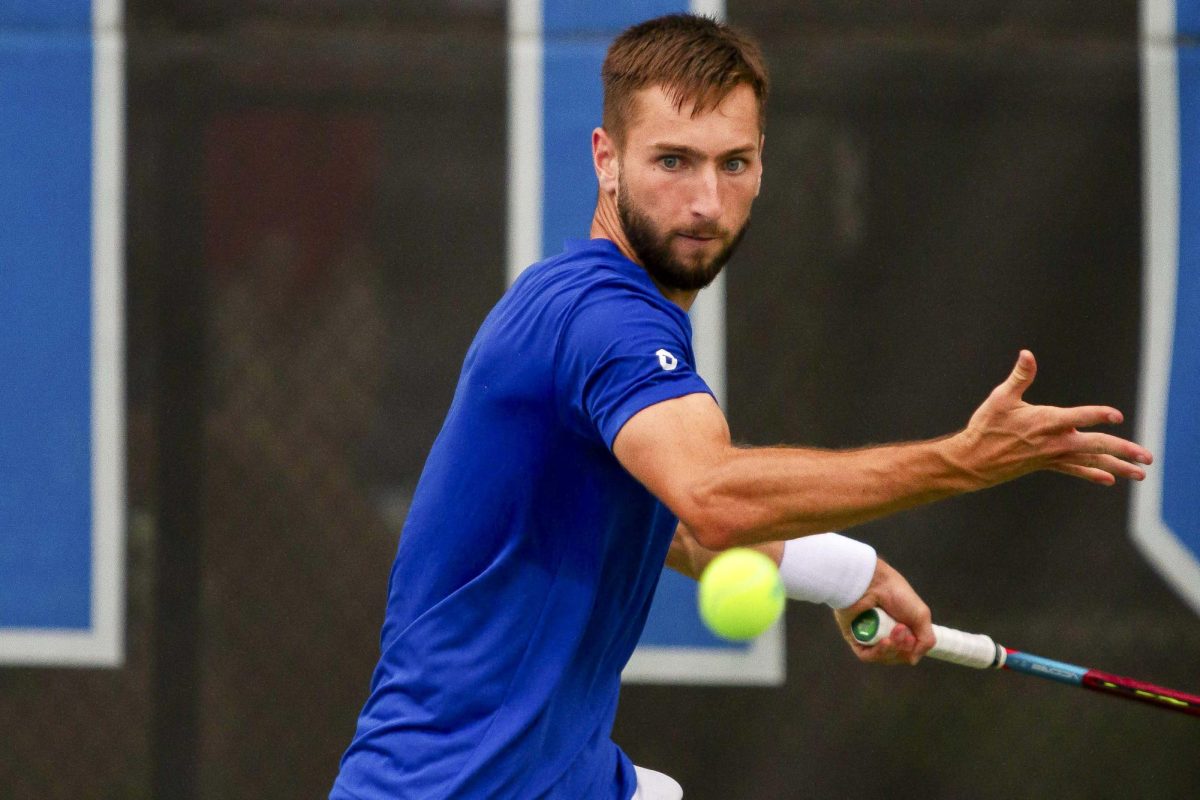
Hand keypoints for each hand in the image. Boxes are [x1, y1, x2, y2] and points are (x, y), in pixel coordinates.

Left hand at [833, 557, 933, 665]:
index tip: (911, 637)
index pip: (907, 651)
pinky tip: (884, 642)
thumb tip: (913, 660)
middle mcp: (883, 634)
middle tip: (901, 630)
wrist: (873, 581)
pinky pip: (866, 655)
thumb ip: (925, 640)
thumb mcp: (921, 615)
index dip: (911, 649)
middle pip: (896, 655)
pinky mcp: (854, 636)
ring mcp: (868, 636)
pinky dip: (878, 653)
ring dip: (892, 649)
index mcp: (898, 628)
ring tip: (894, 633)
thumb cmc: (896, 593)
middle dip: (902, 647)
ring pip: (882, 657)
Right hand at [949, 350, 1151, 487]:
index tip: (1116, 416)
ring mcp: (1052, 455)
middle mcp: (1054, 442)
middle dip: (1123, 451)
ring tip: (1140, 474)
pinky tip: (1109, 478)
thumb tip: (1027, 354)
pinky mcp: (1046, 464)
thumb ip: (1020, 377)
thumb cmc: (986, 427)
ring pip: (1091, 461)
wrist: (972, 461)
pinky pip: (1075, 469)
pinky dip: (1092, 473)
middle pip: (1095, 446)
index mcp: (1045, 422)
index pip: (1078, 417)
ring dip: (1117, 467)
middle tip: (1147, 457)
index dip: (1098, 415)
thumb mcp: (1000, 398)